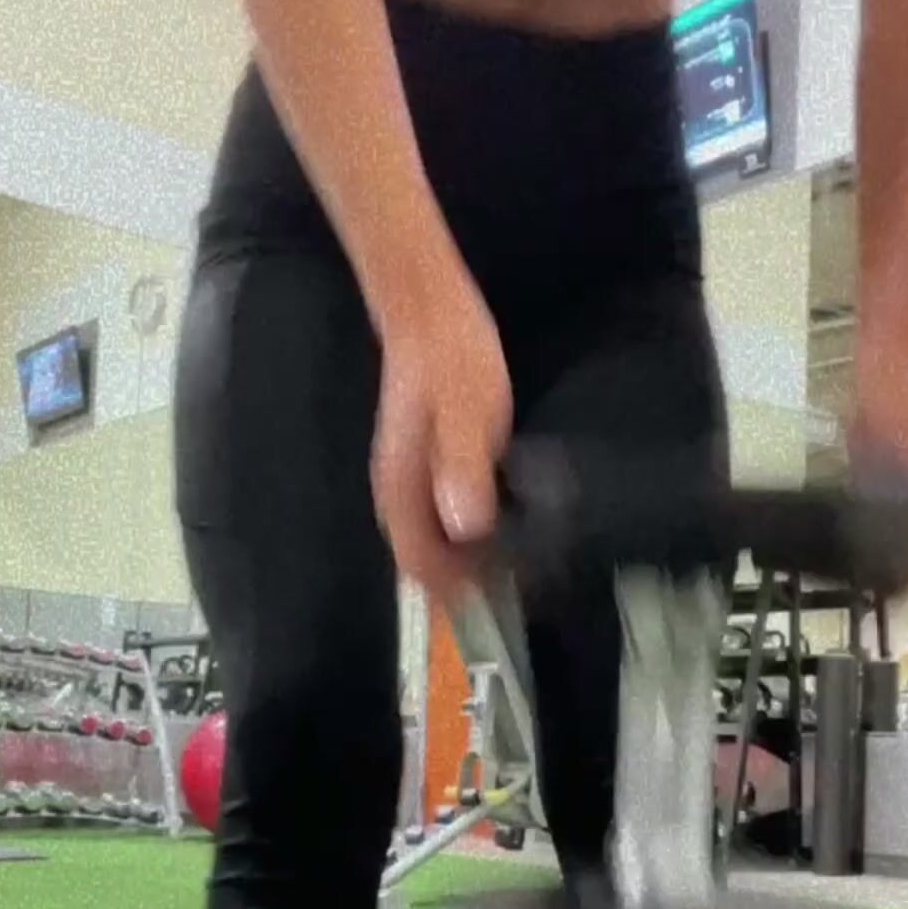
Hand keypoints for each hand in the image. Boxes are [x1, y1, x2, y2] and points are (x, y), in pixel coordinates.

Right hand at [371, 268, 512, 599]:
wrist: (426, 306)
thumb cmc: (451, 356)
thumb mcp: (467, 409)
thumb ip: (462, 466)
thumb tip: (464, 527)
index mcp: (402, 485)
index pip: (416, 561)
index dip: (451, 590)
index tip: (492, 602)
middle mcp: (396, 491)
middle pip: (419, 559)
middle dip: (459, 582)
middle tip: (511, 588)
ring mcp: (405, 478)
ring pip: (427, 539)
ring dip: (461, 560)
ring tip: (510, 566)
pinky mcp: (421, 464)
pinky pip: (435, 515)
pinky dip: (463, 533)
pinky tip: (497, 526)